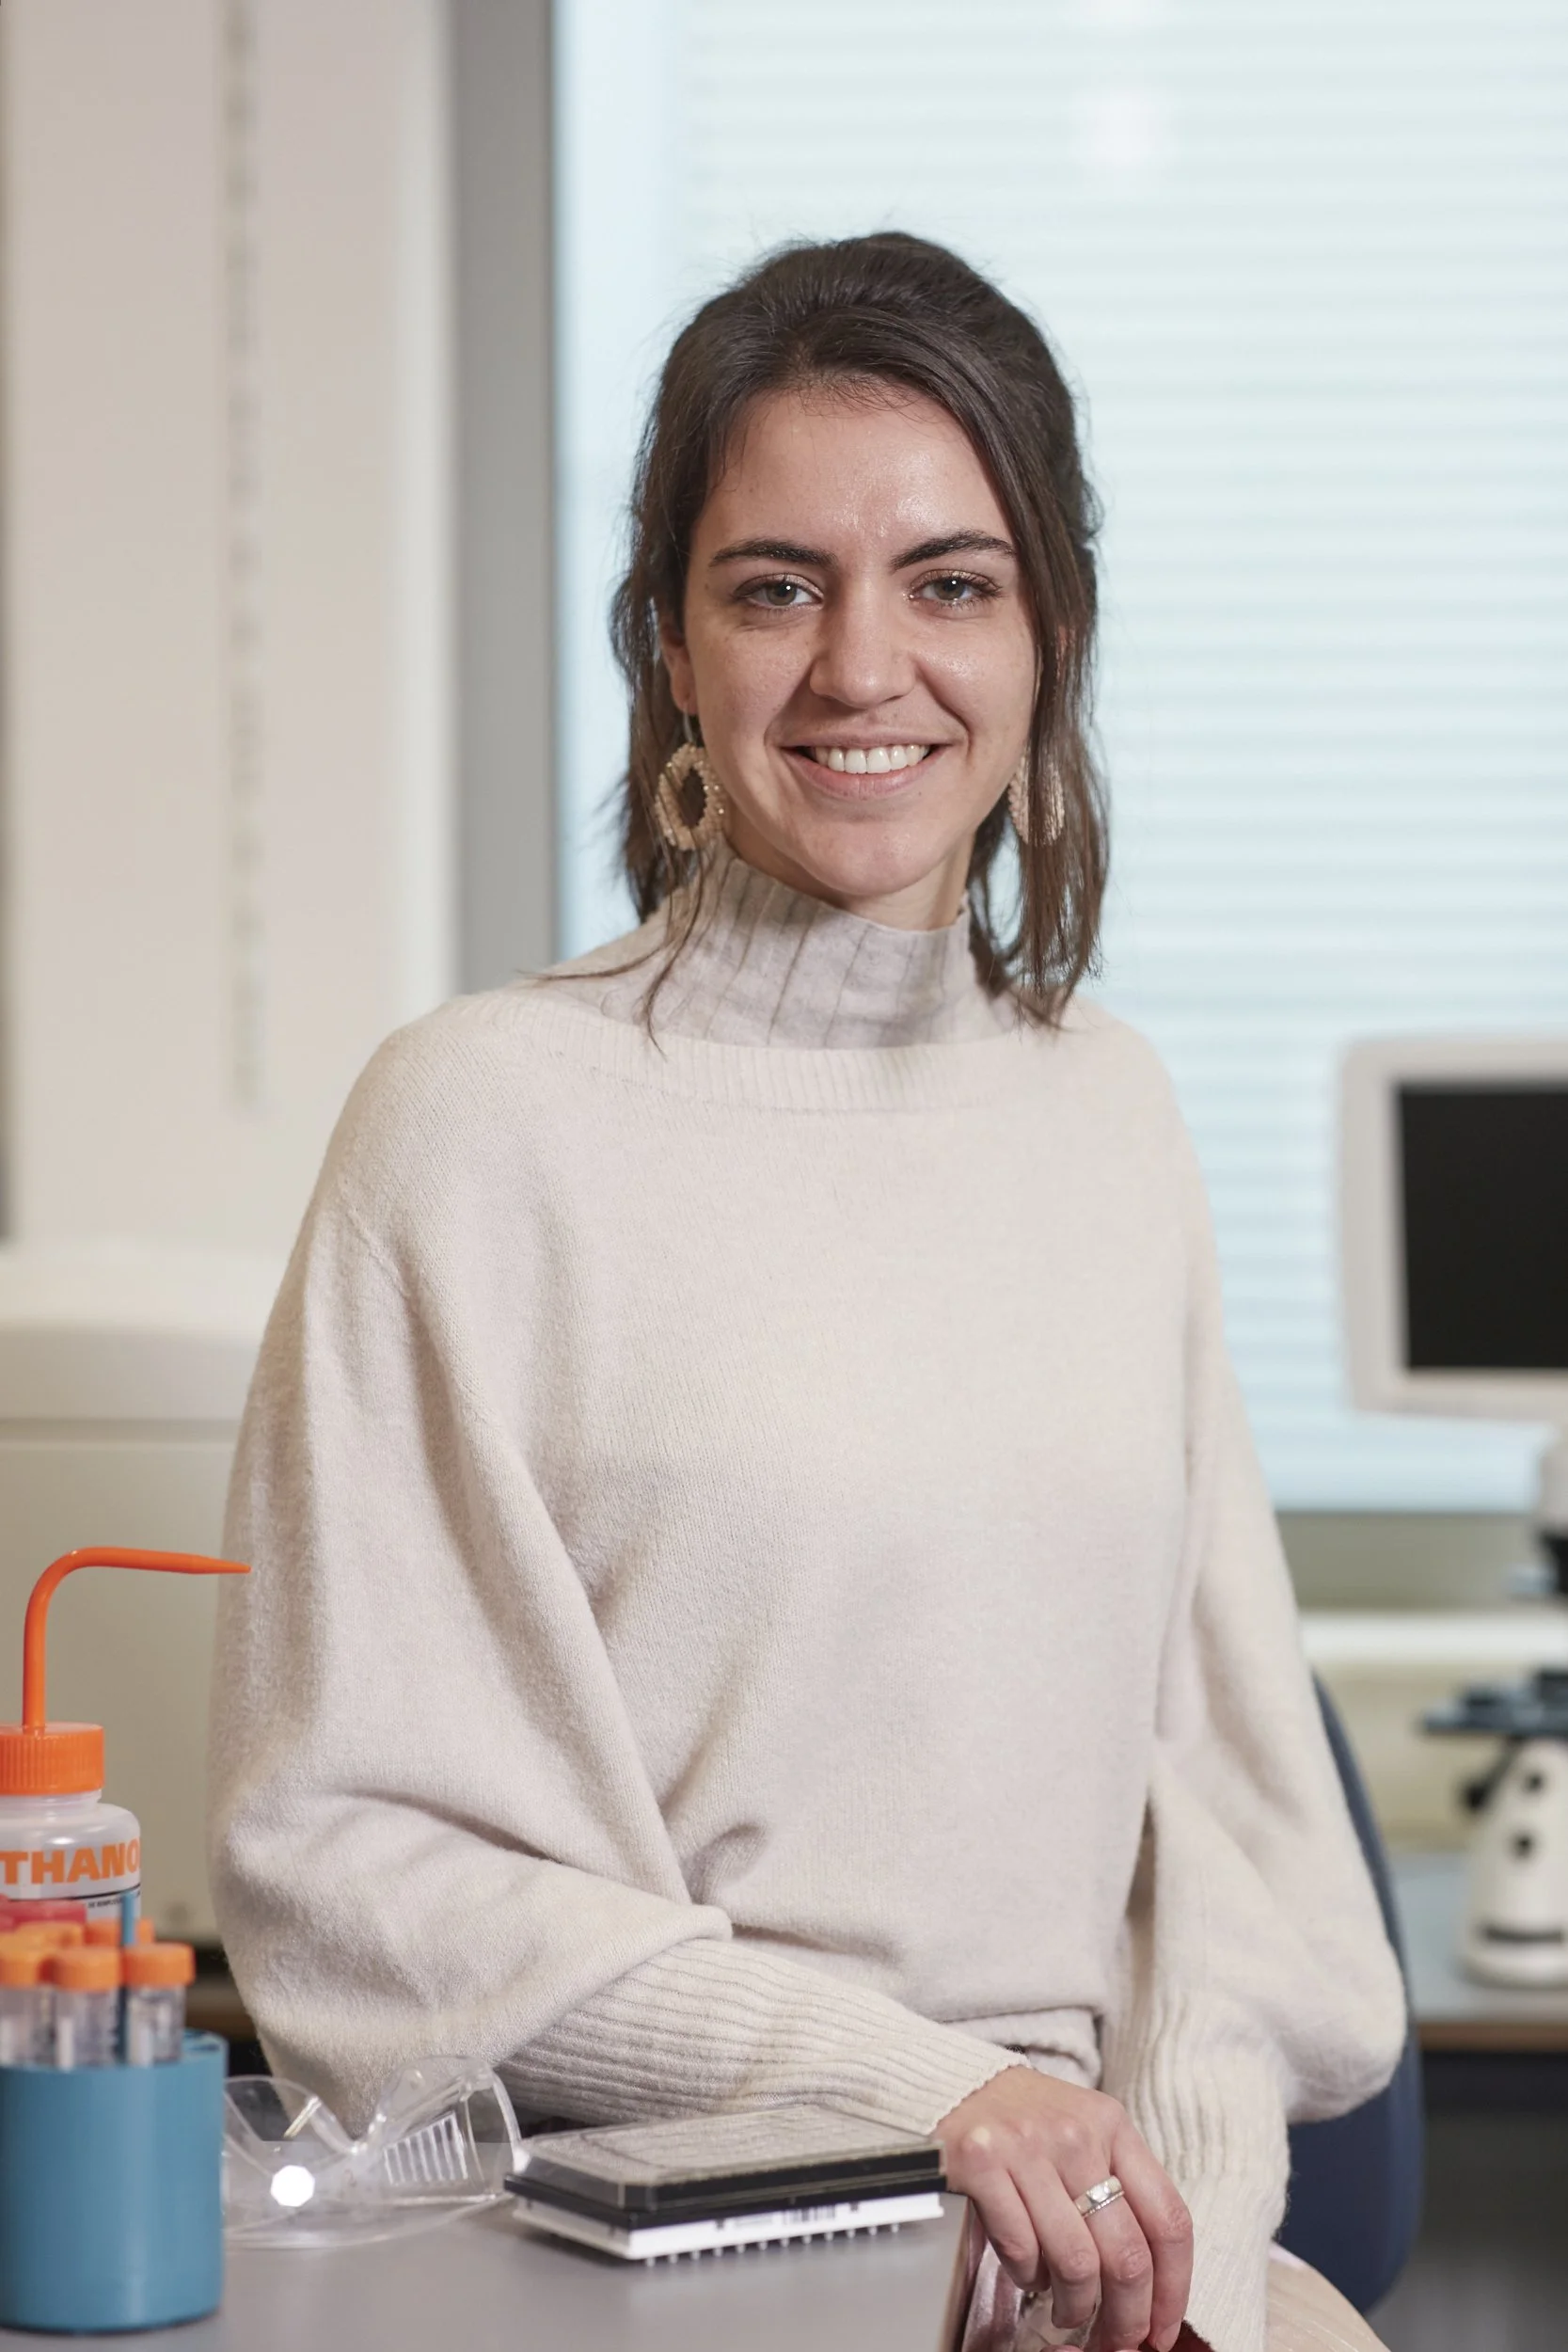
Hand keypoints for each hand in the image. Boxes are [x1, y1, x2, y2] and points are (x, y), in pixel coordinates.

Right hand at [936, 2067, 1192, 2351]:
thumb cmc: (1027, 2119)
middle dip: (1127, 2317)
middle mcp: (1076, 2134)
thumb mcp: (1086, 2133)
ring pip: (1076, 2264)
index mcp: (1113, 2125)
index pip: (1168, 2219)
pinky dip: (1029, 2278)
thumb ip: (1120, 2188)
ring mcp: (1027, 2147)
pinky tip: (1029, 2272)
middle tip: (1116, 2339)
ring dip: (1075, 2307)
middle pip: (1127, 2255)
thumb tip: (1151, 2286)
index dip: (1174, 2288)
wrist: (956, 2082)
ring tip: (1067, 2311)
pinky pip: (1021, 2250)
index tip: (1164, 2327)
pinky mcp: (982, 2163)